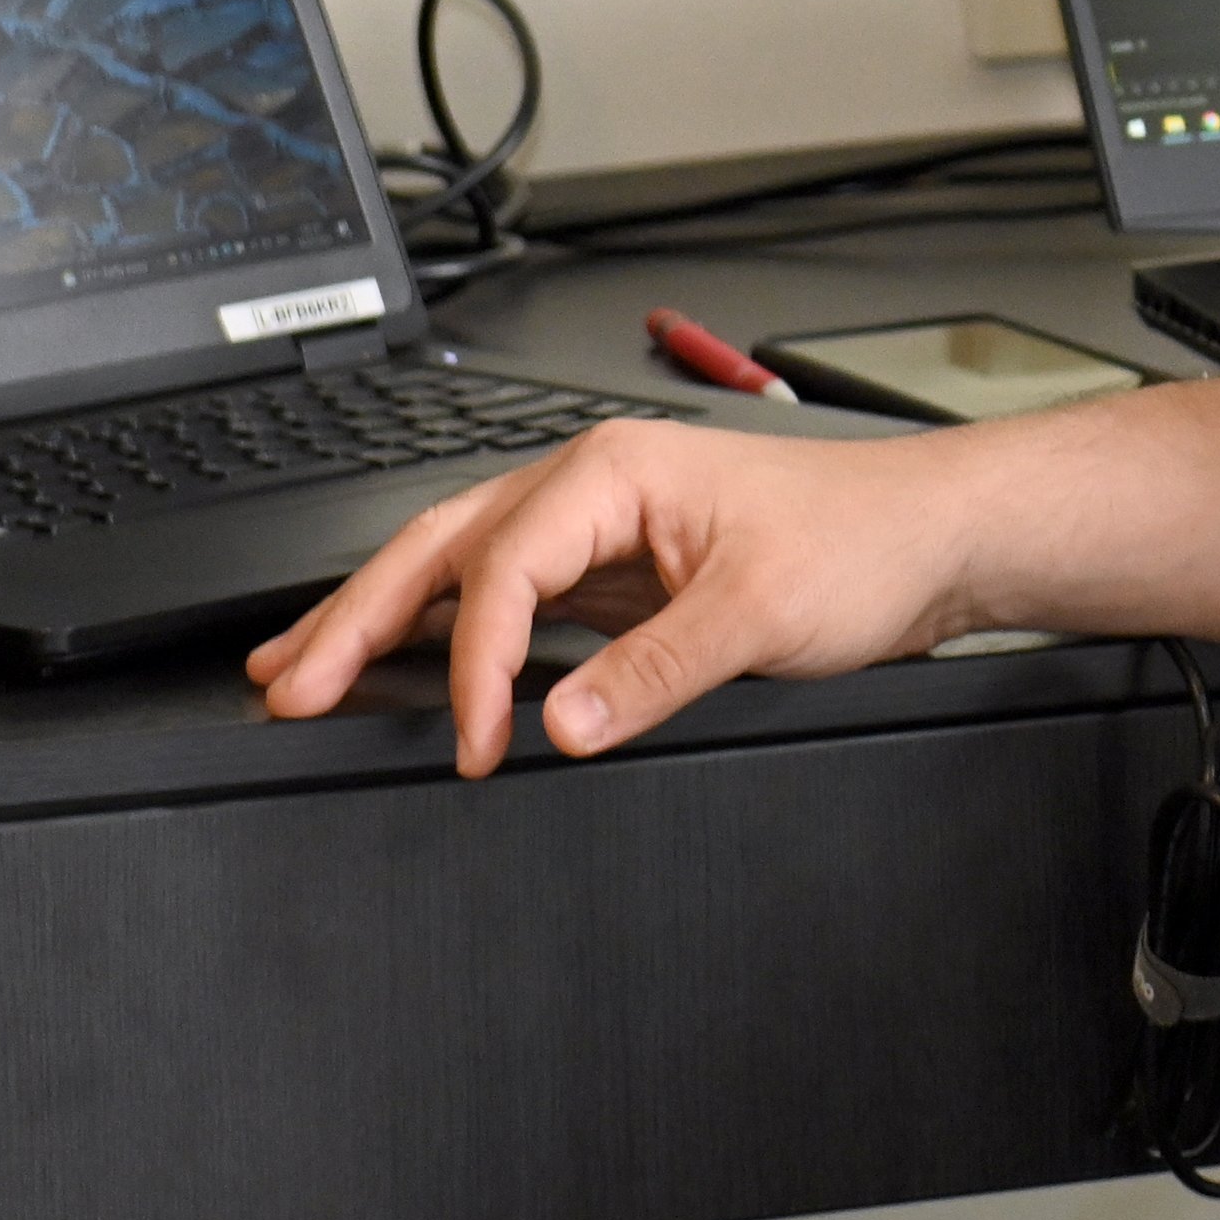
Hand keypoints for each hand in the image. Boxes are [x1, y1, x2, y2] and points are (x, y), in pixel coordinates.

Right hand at [246, 418, 990, 775]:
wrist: (934, 537)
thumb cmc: (867, 541)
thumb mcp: (764, 612)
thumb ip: (656, 671)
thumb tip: (559, 726)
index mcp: (617, 472)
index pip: (501, 571)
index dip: (470, 665)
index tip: (468, 747)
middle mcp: (598, 488)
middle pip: (445, 548)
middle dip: (355, 616)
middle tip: (285, 688)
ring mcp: (605, 529)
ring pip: (463, 568)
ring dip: (379, 616)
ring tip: (296, 668)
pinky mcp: (621, 574)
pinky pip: (508, 599)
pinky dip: (444, 632)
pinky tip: (402, 662)